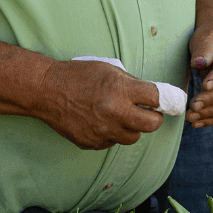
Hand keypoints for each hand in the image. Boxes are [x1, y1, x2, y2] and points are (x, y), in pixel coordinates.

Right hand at [34, 59, 164, 149]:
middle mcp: (114, 112)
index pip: (156, 98)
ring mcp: (103, 131)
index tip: (164, 102)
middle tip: (148, 112)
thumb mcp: (109, 69)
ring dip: (132, 128)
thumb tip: (153, 96)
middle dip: (153, 118)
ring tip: (121, 115)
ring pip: (133, 137)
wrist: (47, 90)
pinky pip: (112, 142)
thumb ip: (132, 83)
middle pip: (151, 125)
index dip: (162, 99)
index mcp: (120, 89)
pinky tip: (102, 121)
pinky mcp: (92, 143)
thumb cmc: (79, 75)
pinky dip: (112, 133)